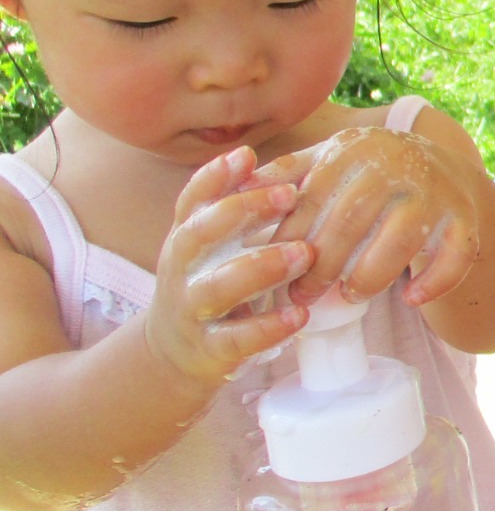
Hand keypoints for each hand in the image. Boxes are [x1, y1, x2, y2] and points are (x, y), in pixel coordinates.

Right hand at [145, 147, 313, 386]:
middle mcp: (181, 272)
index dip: (214, 177)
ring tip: (303, 254)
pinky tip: (300, 314)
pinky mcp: (211, 350)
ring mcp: (192, 312)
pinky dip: (269, 327)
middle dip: (242, 212)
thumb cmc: (207, 285)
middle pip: (198, 236)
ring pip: (218, 287)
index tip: (247, 155)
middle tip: (290, 195)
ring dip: (261, 267)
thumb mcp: (210, 247)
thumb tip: (250, 154)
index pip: (191, 202)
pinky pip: (238, 338)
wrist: (174, 356)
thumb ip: (229, 206)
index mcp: (184, 241)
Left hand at [259, 128, 480, 306]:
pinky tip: (410, 298)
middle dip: (324, 266)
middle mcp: (396, 164)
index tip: (276, 277)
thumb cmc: (370, 173)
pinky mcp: (466, 216)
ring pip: (402, 238)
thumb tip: (228, 190)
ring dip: (372, 274)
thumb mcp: (328, 162)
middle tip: (306, 298)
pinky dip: (435, 280)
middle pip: (352, 221)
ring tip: (352, 297)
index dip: (290, 242)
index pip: (312, 200)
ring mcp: (436, 190)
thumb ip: (284, 175)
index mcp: (353, 150)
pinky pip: (456, 253)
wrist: (444, 167)